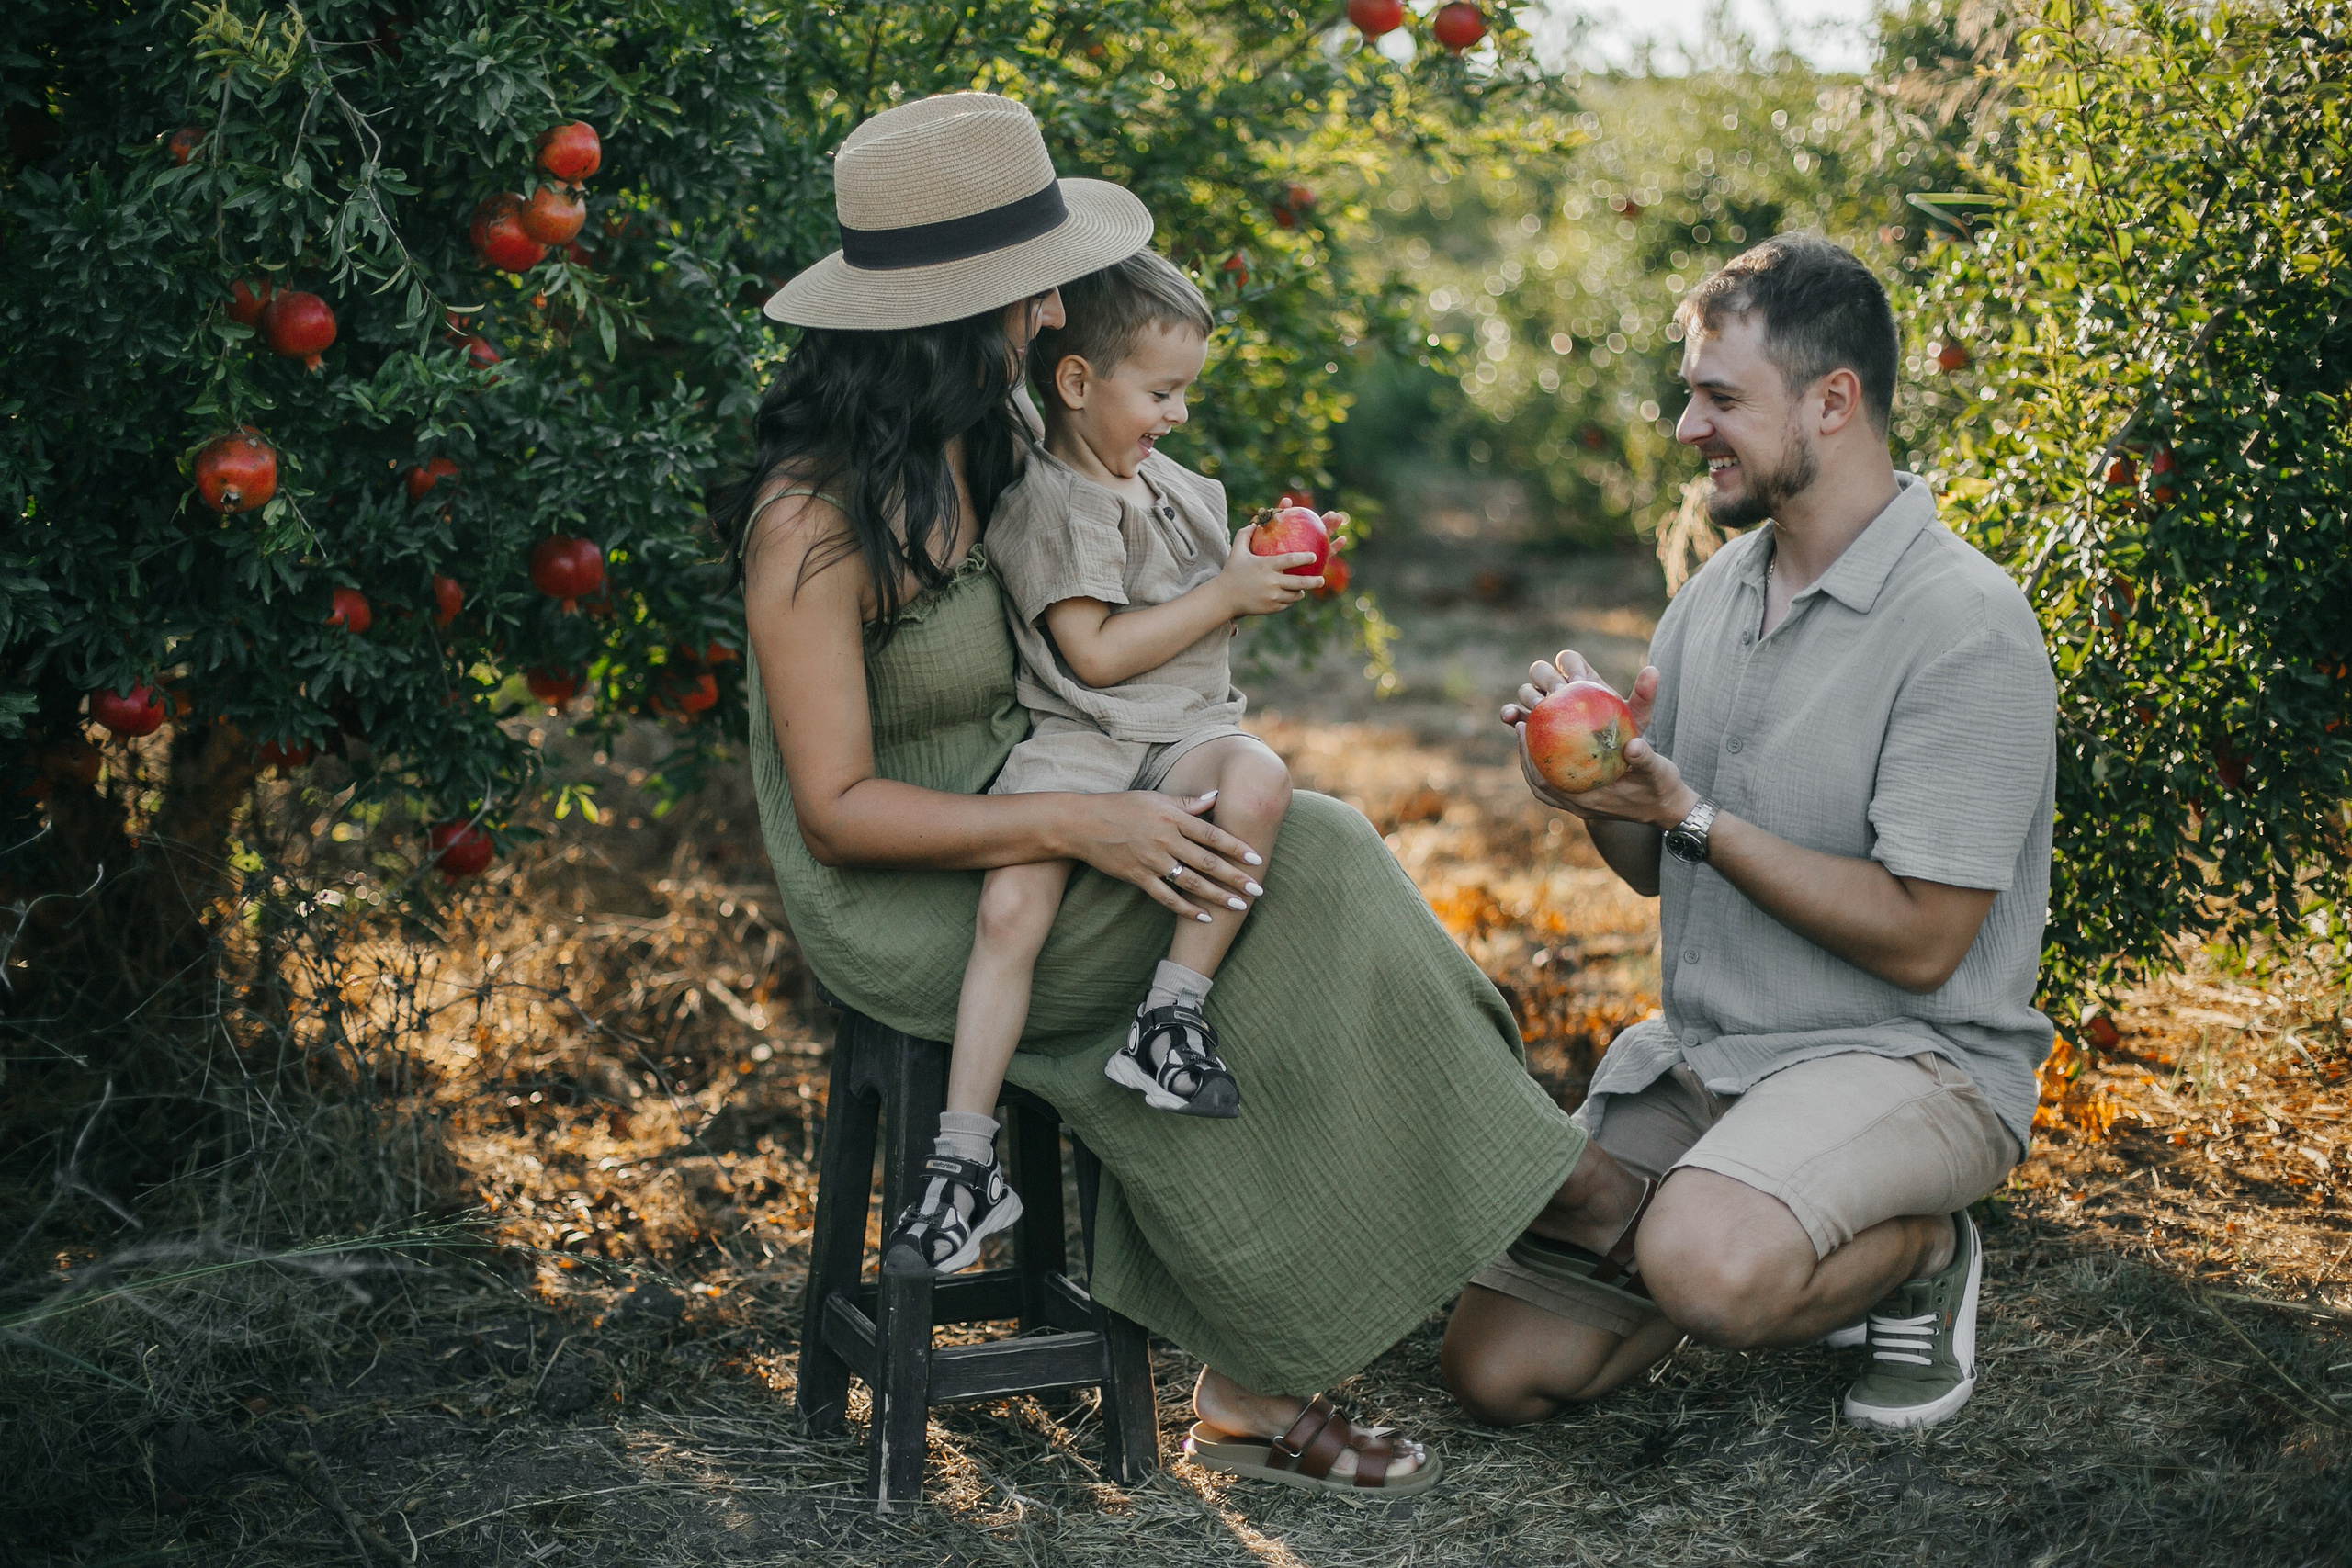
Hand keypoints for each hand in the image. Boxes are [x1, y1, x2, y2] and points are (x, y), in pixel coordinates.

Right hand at [1064, 789, 1266, 921]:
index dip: (1235, 847)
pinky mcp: (1137, 876)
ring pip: (1190, 881)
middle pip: (1206, 861)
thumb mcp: (1155, 798)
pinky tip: (1204, 917)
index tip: (1256, 859)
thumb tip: (1216, 797)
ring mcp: (1151, 860)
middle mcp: (1165, 839)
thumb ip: (1187, 803)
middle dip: (1234, 876)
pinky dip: (1185, 908)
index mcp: (1172, 817)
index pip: (1211, 834)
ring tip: (1238, 904)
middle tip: (1257, 889)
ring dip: (1216, 895)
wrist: (1082, 823)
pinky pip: (1165, 896)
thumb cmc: (1121, 807)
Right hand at [1219, 524, 1322, 616]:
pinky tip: (1289, 595)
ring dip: (1301, 591)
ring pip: (1295, 595)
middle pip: (1300, 582)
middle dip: (1314, 581)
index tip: (1314, 556)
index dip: (1304, 558)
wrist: (1224, 597)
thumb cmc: (1232, 571)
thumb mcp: (1237, 551)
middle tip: (1322, 579)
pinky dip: (1289, 599)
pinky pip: (1287, 603)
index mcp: (1266, 566)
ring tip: (1303, 588)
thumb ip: (1245, 535)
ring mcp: (1272, 597)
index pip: (1290, 560)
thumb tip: (1254, 523)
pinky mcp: (1271, 608)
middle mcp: (1271, 582)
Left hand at [1501, 651, 1694, 827]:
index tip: (1524, 729)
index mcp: (1591, 802)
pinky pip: (1557, 786)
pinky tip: (1549, 747)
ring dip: (1533, 763)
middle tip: (1520, 726)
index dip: (1531, 759)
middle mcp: (1581, 807)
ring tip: (1528, 733)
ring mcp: (1581, 807)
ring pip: (1545, 788)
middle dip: (1525, 757)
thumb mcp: (1659, 770)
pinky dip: (1547, 768)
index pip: (1547, 784)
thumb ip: (1645, 758)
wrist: (1669, 809)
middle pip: (1539, 786)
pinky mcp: (1585, 801)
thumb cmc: (1663, 788)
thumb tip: (1634, 745)